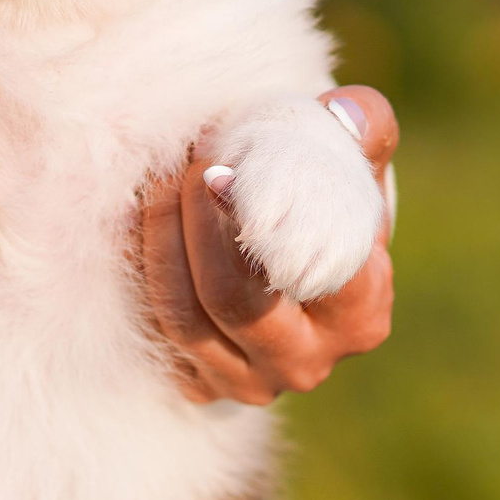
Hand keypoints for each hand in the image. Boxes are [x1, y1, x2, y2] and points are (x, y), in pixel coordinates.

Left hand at [138, 86, 397, 404]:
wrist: (286, 252)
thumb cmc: (324, 198)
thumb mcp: (353, 161)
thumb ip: (364, 128)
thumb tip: (348, 113)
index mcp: (361, 316)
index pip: (306, 274)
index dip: (252, 218)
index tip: (216, 169)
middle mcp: (308, 364)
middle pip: (235, 302)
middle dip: (198, 226)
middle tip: (185, 168)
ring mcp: (250, 383)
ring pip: (186, 321)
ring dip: (162, 244)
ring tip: (158, 183)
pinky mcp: (201, 386)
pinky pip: (157, 335)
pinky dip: (141, 276)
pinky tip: (136, 223)